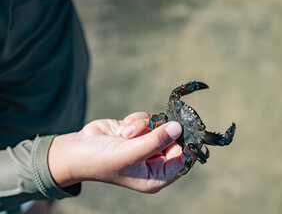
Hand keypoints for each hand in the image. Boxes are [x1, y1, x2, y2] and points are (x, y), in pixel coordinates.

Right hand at [48, 112, 185, 192]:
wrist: (78, 149)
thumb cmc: (101, 160)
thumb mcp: (130, 154)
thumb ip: (156, 141)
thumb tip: (179, 128)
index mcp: (156, 176)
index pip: (183, 160)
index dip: (188, 144)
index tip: (189, 127)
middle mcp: (154, 161)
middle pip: (174, 139)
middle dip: (160, 131)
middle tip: (150, 127)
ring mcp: (147, 144)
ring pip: (160, 125)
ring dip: (143, 126)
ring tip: (125, 135)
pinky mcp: (139, 131)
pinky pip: (149, 118)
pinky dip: (136, 120)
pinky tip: (121, 129)